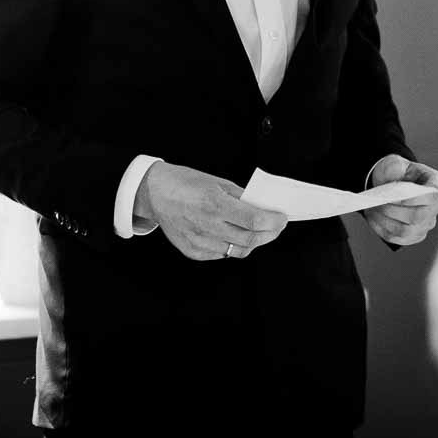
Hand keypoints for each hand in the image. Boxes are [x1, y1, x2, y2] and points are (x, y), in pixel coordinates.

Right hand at [136, 162, 287, 260]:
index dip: (274, 221)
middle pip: (250, 239)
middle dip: (269, 234)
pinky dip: (233, 247)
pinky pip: (222, 255)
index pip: (254, 221)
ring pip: (238, 251)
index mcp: (214, 205)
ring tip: (258, 232)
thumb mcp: (218, 183)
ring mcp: (199, 242)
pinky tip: (234, 236)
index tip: (282, 218)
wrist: (155, 193)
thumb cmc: (185, 183)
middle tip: (276, 226)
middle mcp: (207, 226)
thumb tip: (263, 208)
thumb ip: (241, 198)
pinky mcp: (193, 252)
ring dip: (253, 242)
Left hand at [361, 155, 437, 245]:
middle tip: (376, 204)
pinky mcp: (416, 234)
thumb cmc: (396, 171)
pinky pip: (399, 239)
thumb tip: (392, 181)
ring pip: (407, 231)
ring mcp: (428, 222)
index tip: (392, 195)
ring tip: (371, 211)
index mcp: (437, 184)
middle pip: (418, 216)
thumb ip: (395, 168)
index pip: (432, 196)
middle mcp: (437, 206)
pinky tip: (373, 219)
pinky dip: (383, 230)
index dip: (413, 198)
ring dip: (385, 222)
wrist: (392, 181)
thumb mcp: (396, 162)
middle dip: (393, 211)